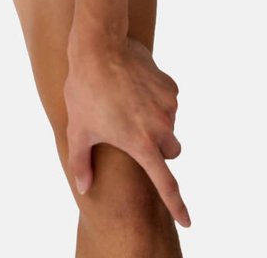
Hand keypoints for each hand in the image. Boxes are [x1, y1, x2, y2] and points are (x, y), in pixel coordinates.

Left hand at [64, 35, 190, 227]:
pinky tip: (136, 88)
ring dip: (156, 122)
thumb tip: (84, 188)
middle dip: (158, 148)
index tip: (188, 220)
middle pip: (171, 152)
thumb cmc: (85, 90)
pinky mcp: (170, 86)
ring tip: (128, 104)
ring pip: (170, 126)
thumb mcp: (78, 129)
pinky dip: (157, 101)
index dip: (176, 205)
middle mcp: (160, 128)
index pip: (165, 184)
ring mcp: (168, 106)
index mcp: (141, 144)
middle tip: (132, 133)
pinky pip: (169, 102)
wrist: (100, 46)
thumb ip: (82, 163)